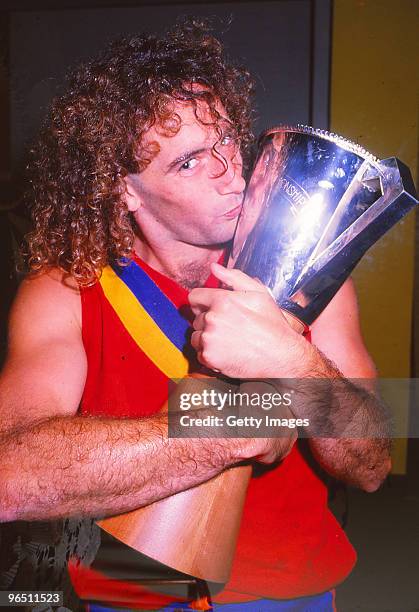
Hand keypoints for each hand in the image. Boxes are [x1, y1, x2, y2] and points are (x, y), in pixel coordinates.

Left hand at [188, 263, 308, 378]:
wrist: (280, 357)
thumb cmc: (272, 325)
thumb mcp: (259, 294)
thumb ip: (234, 277)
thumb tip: (214, 268)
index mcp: (222, 300)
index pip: (195, 297)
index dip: (203, 302)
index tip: (211, 309)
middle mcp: (212, 319)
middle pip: (197, 318)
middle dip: (209, 321)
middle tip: (229, 328)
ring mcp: (209, 339)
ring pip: (197, 336)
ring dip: (208, 338)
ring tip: (228, 341)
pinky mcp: (208, 357)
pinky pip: (200, 353)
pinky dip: (211, 354)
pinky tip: (227, 352)